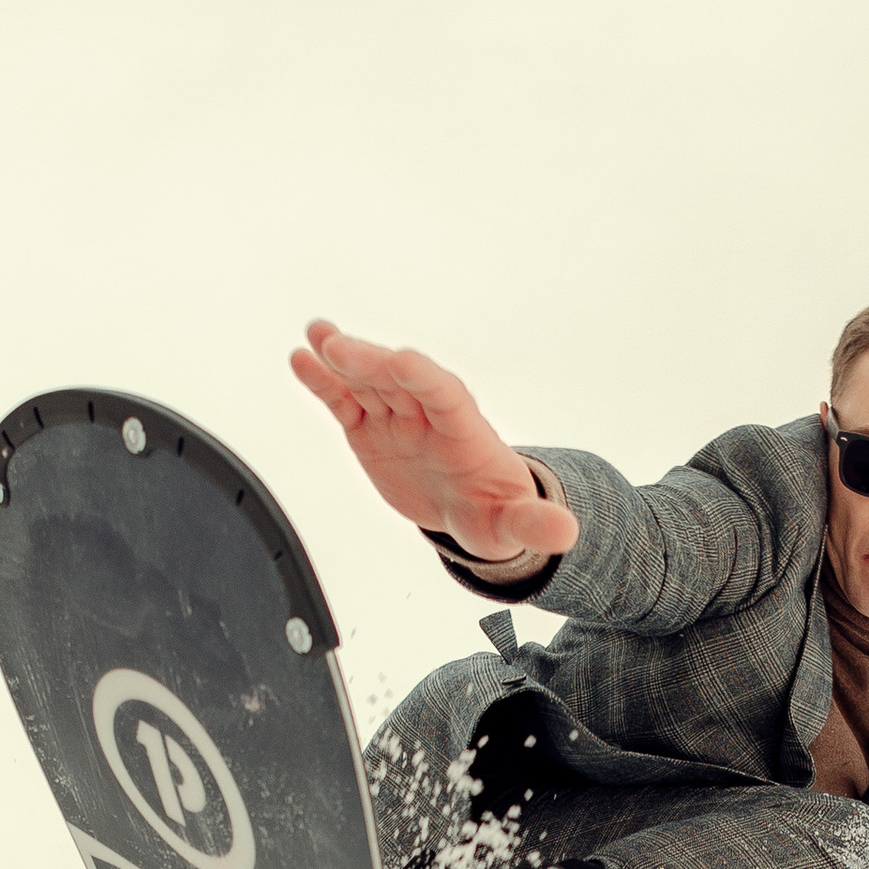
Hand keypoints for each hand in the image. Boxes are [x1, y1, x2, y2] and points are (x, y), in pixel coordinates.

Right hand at [290, 320, 579, 576]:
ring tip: (314, 338)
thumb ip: (534, 524)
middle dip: (368, 362)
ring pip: (367, 382)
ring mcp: (397, 418)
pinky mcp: (371, 429)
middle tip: (335, 346)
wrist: (473, 512)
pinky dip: (323, 383)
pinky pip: (345, 402)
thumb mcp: (516, 524)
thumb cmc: (496, 512)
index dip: (420, 376)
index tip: (395, 359)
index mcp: (464, 430)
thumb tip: (567, 531)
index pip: (443, 393)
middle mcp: (428, 414)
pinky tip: (301, 361)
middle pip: (397, 380)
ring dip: (340, 360)